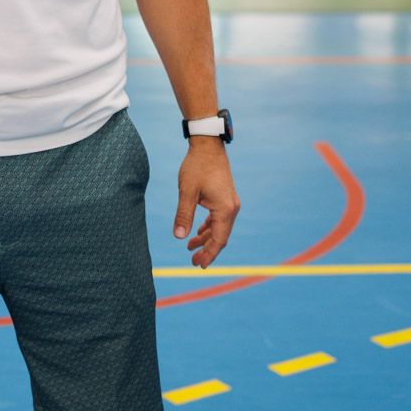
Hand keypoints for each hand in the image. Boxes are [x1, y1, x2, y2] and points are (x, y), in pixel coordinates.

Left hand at [173, 139, 238, 267]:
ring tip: (191, 248)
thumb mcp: (187, 191)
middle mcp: (231, 208)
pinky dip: (209, 227)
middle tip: (193, 261)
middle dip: (207, 250)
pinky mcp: (225, 197)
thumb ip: (183, 215)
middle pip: (221, 236)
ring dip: (207, 239)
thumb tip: (178, 236)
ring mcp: (230, 203)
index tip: (199, 265)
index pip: (218, 239)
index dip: (209, 254)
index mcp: (225, 209)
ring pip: (219, 228)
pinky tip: (198, 232)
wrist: (208, 145)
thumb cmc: (197, 166)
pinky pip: (218, 218)